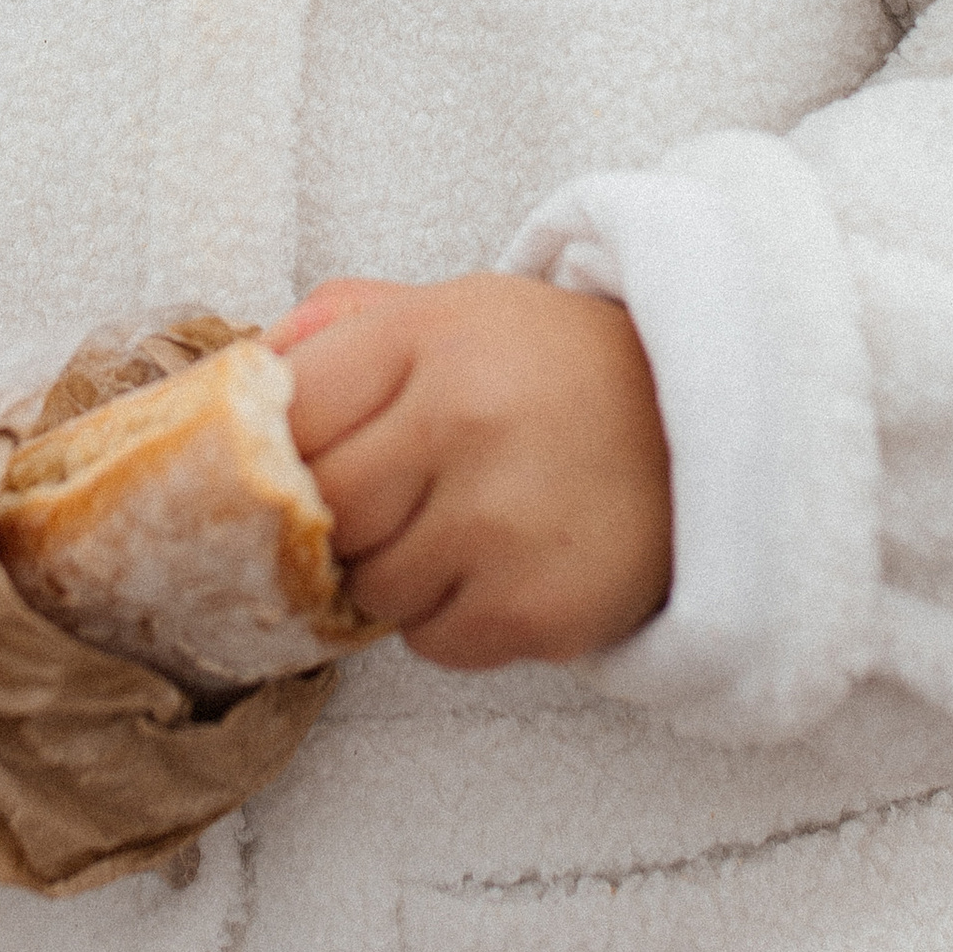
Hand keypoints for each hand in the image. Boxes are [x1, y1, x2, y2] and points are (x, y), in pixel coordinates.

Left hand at [273, 274, 671, 671]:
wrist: (708, 428)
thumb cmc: (561, 371)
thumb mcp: (460, 310)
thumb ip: (346, 326)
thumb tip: (245, 369)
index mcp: (429, 334)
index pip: (289, 411)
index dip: (285, 447)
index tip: (306, 459)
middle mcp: (462, 421)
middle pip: (323, 509)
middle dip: (341, 517)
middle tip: (389, 500)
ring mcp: (500, 521)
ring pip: (370, 586)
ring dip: (396, 572)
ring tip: (461, 526)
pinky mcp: (536, 608)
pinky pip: (432, 641)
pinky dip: (451, 618)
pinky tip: (502, 567)